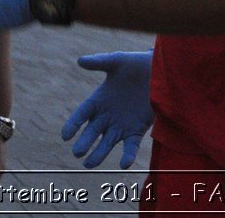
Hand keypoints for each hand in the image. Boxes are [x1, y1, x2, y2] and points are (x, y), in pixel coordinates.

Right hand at [62, 50, 153, 168]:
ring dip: (99, 154)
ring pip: (107, 142)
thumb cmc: (135, 64)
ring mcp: (121, 125)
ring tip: (90, 164)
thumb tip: (80, 60)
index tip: (65, 136)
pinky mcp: (136, 131)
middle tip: (77, 153)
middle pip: (92, 131)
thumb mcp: (116, 61)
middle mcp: (107, 116)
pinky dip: (127, 155)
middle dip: (85, 142)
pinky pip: (130, 146)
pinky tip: (124, 164)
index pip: (82, 114)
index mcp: (98, 100)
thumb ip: (99, 62)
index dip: (73, 124)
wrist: (159, 73)